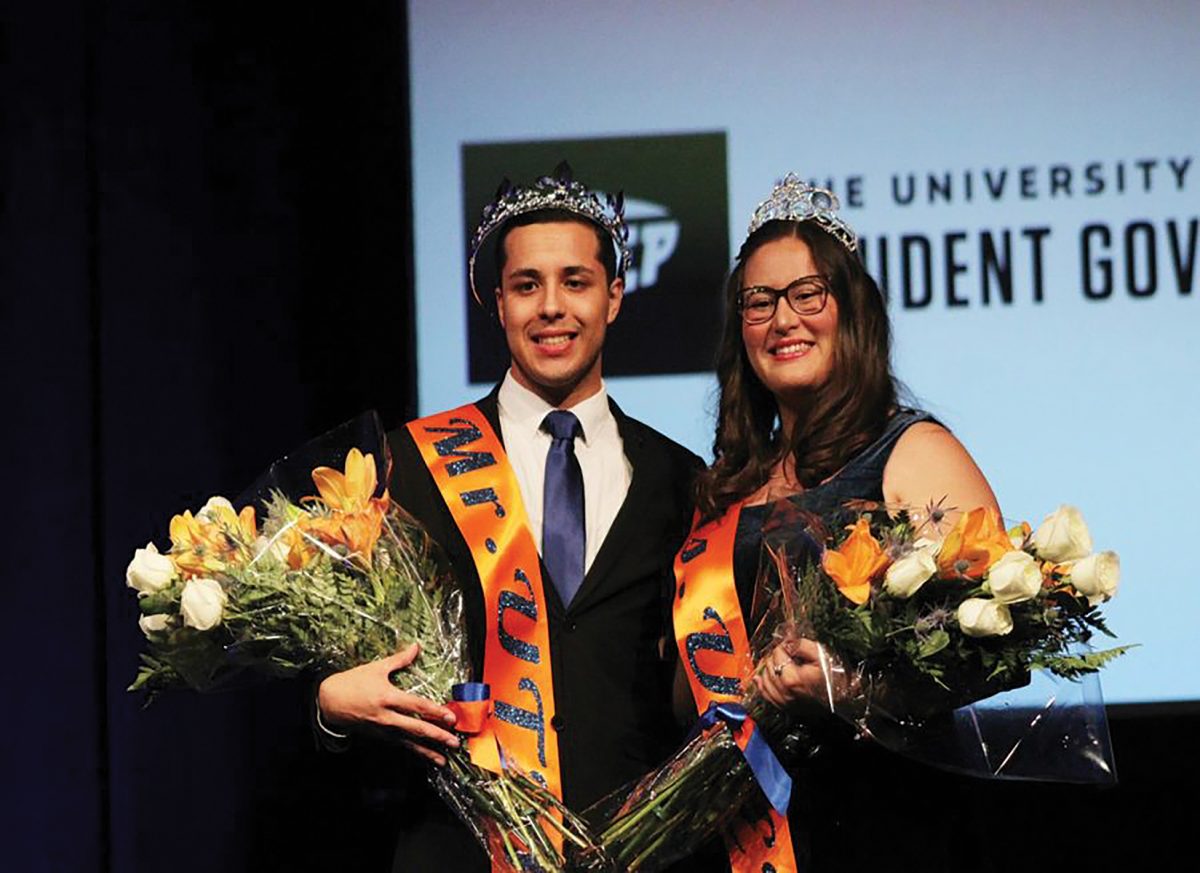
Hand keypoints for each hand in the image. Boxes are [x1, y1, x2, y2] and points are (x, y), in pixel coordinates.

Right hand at [317, 642, 459, 765]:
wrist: (328, 701)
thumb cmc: (352, 682)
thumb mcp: (376, 668)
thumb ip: (399, 659)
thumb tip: (416, 647)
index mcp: (388, 697)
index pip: (417, 705)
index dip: (435, 711)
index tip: (451, 717)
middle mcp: (386, 716)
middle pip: (416, 728)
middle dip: (437, 736)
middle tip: (454, 742)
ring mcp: (382, 729)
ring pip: (408, 742)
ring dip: (427, 751)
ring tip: (443, 760)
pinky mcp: (378, 736)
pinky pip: (399, 745)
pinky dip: (413, 752)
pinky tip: (425, 757)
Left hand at [753, 637, 829, 710]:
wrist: (846, 697)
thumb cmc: (836, 676)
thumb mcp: (820, 655)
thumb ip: (800, 644)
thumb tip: (786, 640)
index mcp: (792, 679)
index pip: (777, 653)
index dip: (784, 645)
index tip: (790, 643)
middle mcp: (785, 692)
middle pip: (769, 664)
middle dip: (776, 655)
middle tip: (786, 651)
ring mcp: (785, 702)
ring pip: (765, 679)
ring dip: (768, 668)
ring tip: (778, 661)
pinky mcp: (786, 708)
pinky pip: (766, 695)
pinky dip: (761, 685)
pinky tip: (759, 678)